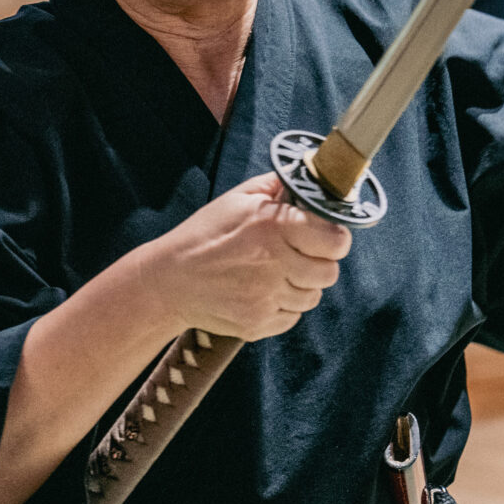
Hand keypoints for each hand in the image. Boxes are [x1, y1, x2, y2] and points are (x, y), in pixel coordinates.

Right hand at [132, 171, 349, 339]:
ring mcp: (266, 298)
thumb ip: (277, 187)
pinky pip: (292, 317)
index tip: (325, 236)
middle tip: (300, 256)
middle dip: (319, 263)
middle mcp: (274, 264)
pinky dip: (284, 306)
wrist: (167, 282)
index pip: (336, 241)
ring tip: (277, 274)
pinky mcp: (257, 324)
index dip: (334, 238)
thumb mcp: (238, 199)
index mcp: (274, 227)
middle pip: (329, 272)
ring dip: (302, 285)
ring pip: (312, 297)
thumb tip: (309, 179)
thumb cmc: (204, 235)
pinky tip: (263, 292)